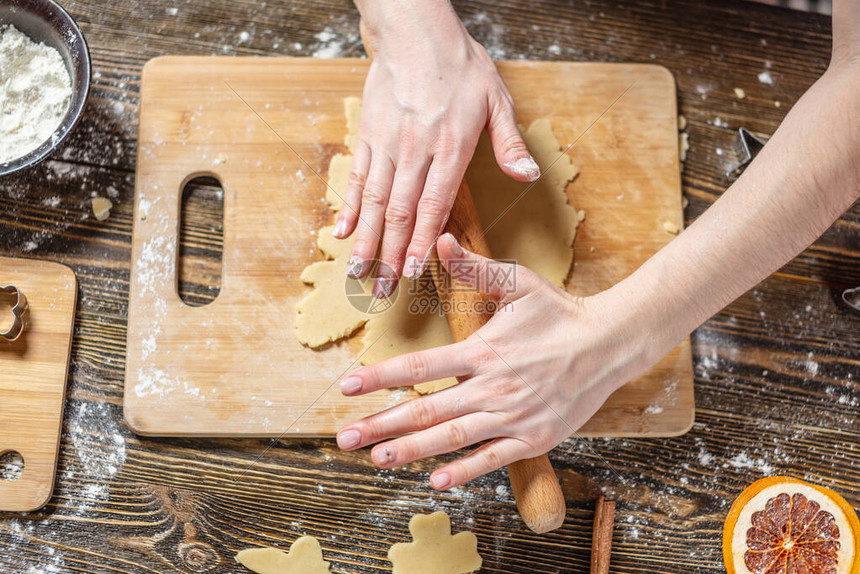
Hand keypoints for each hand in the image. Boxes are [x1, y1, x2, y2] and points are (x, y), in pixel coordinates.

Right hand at [335, 1, 540, 297]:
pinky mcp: (367, 136)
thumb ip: (509, 143)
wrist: (416, 32)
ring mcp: (387, 145)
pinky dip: (348, 207)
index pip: (433, 205)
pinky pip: (356, 177)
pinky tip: (341, 233)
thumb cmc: (460, 65)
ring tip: (357, 274)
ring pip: (374, 202)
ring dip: (365, 241)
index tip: (414, 274)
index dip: (423, 243)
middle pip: (399, 213)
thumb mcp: (497, 99)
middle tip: (382, 292)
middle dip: (390, 256)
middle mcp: (414, 151)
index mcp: (450, 147)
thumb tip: (528, 177)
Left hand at [335, 233, 667, 488]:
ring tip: (376, 458)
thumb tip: (439, 240)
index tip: (346, 388)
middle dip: (382, 424)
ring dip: (411, 450)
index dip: (380, 377)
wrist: (611, 343)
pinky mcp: (534, 438)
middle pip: (427, 410)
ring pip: (453, 437)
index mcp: (483, 349)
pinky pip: (493, 458)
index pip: (420, 366)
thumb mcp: (519, 282)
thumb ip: (474, 268)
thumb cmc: (560, 312)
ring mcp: (513, 416)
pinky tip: (436, 480)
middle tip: (345, 438)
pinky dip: (465, 470)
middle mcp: (492, 386)